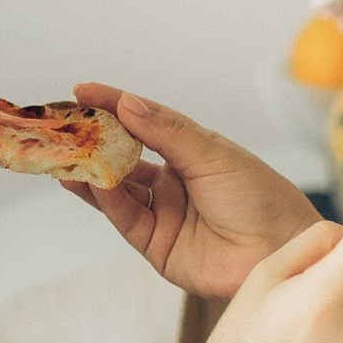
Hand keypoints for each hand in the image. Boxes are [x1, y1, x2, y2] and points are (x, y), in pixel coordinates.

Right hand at [61, 84, 320, 299]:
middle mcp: (175, 181)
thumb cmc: (261, 198)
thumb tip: (127, 103)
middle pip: (123, 155)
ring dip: (90, 170)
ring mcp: (164, 213)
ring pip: (116, 187)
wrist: (281, 252)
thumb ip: (167, 132)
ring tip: (64, 152)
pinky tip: (87, 180)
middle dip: (92, 139)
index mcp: (193, 152)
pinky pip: (124, 217)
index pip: (144, 121)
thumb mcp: (213, 155)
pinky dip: (103, 199)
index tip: (81, 91)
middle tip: (61, 123)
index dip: (113, 105)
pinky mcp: (156, 246)